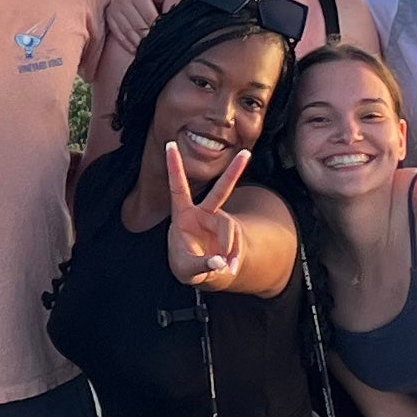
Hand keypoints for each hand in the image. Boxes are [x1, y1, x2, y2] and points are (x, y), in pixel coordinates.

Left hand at [165, 142, 250, 285]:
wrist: (202, 272)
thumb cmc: (186, 264)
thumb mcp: (187, 268)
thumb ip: (201, 264)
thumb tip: (219, 260)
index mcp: (183, 215)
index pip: (178, 188)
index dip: (174, 166)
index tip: (170, 144)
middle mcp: (203, 213)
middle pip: (220, 191)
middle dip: (234, 172)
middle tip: (246, 154)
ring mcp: (219, 221)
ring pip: (229, 228)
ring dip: (229, 248)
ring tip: (225, 265)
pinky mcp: (231, 232)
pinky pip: (237, 244)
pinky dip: (235, 258)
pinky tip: (229, 268)